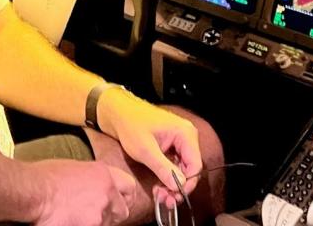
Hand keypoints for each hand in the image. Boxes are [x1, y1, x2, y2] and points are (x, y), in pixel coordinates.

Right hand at [29, 159, 136, 225]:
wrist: (34, 192)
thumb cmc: (45, 177)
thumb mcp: (76, 168)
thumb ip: (93, 179)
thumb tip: (94, 188)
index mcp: (104, 174)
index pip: (129, 188)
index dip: (123, 197)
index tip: (118, 202)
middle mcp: (107, 193)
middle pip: (122, 212)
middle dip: (111, 215)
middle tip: (93, 215)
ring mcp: (101, 213)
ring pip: (107, 224)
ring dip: (95, 223)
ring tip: (75, 217)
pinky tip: (71, 222)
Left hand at [97, 89, 202, 205]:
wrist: (116, 112)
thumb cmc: (130, 124)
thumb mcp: (145, 150)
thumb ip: (163, 168)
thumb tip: (178, 186)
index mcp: (185, 133)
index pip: (195, 165)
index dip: (187, 183)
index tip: (174, 197)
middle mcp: (185, 136)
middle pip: (189, 168)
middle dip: (178, 186)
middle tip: (164, 200)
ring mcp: (177, 140)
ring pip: (181, 169)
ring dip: (171, 184)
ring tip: (159, 196)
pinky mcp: (169, 145)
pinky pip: (174, 165)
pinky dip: (167, 177)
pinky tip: (158, 187)